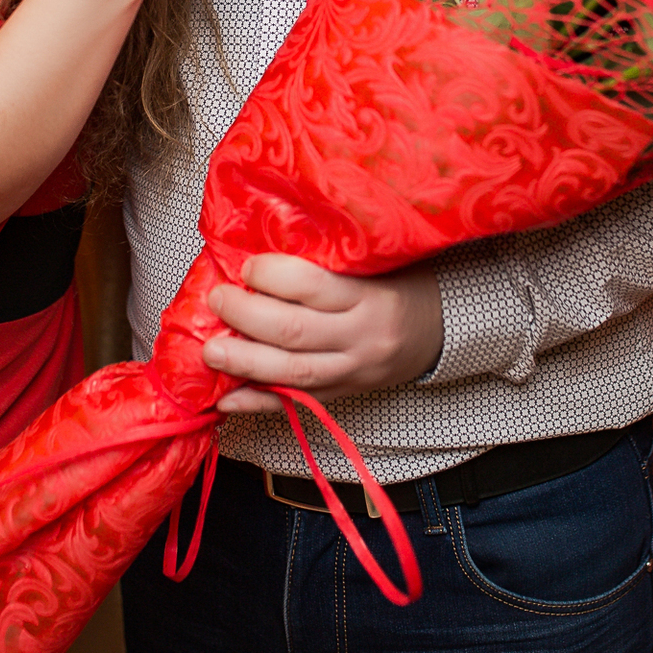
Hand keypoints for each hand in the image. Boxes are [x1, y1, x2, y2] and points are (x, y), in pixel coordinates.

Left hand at [201, 254, 444, 413]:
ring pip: (294, 373)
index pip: (313, 285)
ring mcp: (352, 371)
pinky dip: (258, 402)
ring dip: (245, 362)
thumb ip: (329, 261)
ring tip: (211, 351)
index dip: (272, 275)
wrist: (441, 330)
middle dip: (246, 316)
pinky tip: (227, 399)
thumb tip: (261, 250)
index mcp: (370, 296)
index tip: (245, 266)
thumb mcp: (376, 262)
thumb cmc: (401, 282)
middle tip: (217, 300)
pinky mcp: (344, 394)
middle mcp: (361, 338)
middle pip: (295, 332)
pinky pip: (297, 402)